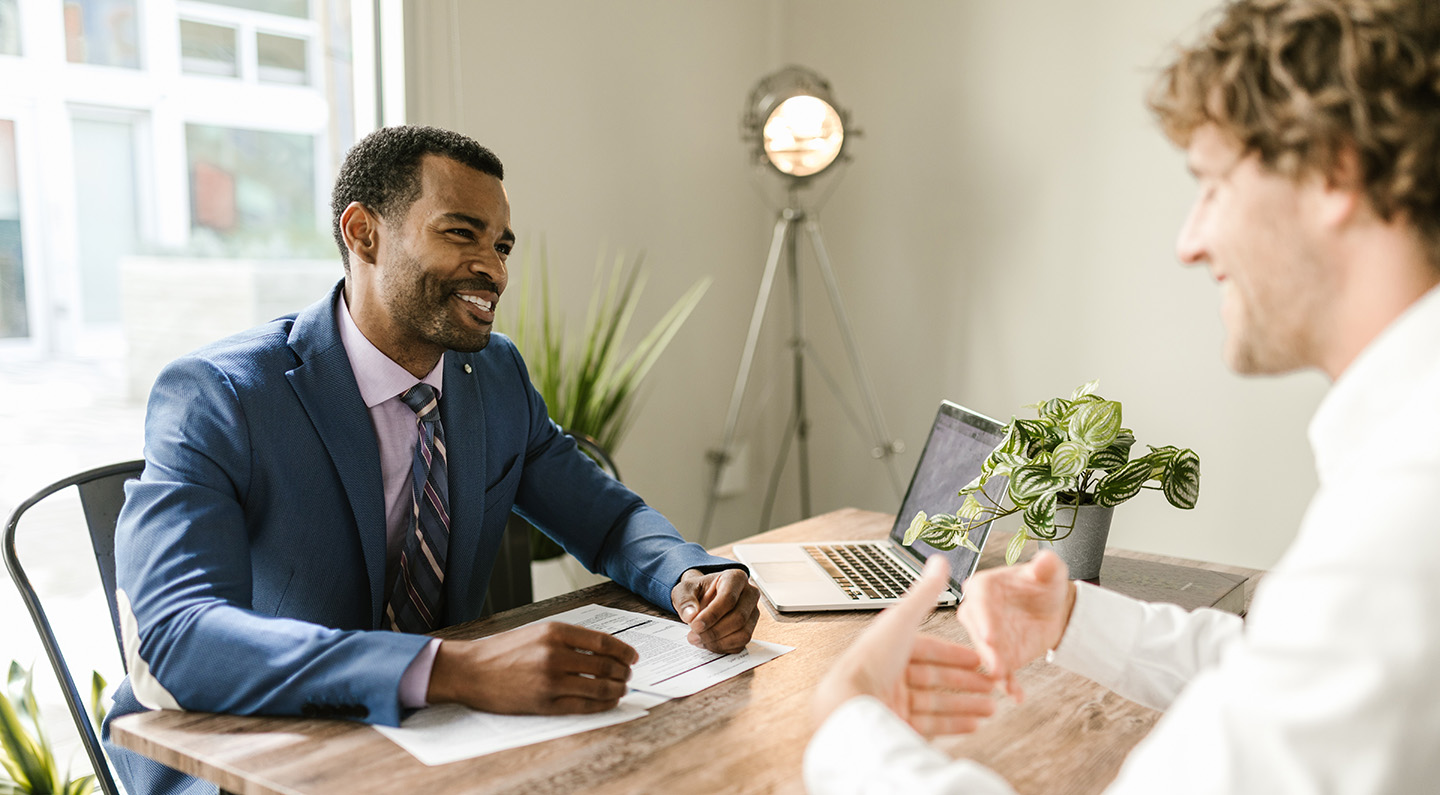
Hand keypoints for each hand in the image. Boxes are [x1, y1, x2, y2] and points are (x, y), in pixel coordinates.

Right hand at [426, 622, 637, 713]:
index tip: (633, 656)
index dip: (624, 651)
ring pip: (599, 687)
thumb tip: (604, 649)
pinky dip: (602, 704)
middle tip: (629, 674)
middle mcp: (555, 655)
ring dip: (617, 689)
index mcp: (555, 632)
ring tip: (621, 688)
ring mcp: (551, 681)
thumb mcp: (537, 632)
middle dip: (623, 672)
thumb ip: (569, 638)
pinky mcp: (545, 703)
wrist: (471, 670)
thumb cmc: (504, 650)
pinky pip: (584, 706)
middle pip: (605, 665)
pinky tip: (608, 701)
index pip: (603, 642)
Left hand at [671, 568, 760, 652]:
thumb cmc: (697, 591)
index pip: (729, 598)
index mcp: (735, 578)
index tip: (694, 625)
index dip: (712, 615)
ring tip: (699, 640)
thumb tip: (690, 615)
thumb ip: (685, 600)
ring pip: (743, 633)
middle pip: (739, 618)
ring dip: (718, 642)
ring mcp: (753, 612)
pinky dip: (723, 647)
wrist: (703, 598)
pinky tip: (708, 643)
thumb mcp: (684, 590)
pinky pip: (741, 643)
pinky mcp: (751, 628)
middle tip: (693, 636)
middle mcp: (750, 594)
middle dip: (714, 631)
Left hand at [812, 556, 997, 736]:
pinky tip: (974, 724)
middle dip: (967, 682)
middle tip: (993, 684)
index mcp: (889, 648)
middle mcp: (890, 674)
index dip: (956, 654)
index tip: (980, 659)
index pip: (928, 650)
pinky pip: (931, 725)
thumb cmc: (871, 661)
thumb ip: (925, 594)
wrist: (849, 706)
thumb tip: (940, 561)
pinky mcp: (896, 725)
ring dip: (966, 704)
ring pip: (937, 703)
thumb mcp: (902, 620)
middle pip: (935, 677)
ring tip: (992, 708)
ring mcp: (893, 702)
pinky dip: (954, 725)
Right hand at [956, 549, 1076, 701]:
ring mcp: (986, 637)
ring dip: (994, 669)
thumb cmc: (1044, 585)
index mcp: (983, 587)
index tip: (989, 636)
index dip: (983, 619)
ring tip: (1005, 682)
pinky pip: (1001, 671)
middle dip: (986, 650)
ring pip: (986, 654)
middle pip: (977, 631)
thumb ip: (1047, 566)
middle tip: (995, 665)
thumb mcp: (1050, 572)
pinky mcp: (998, 656)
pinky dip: (1008, 684)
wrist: (1053, 609)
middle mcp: (978, 613)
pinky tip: (1017, 695)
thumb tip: (1045, 560)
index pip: (978, 601)